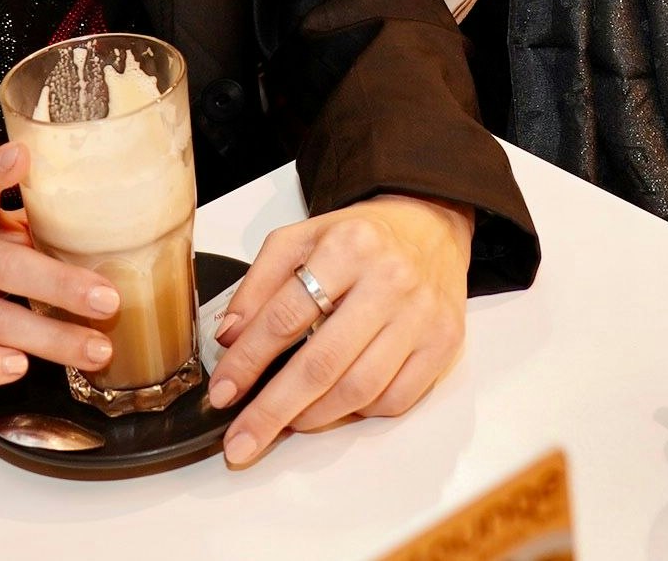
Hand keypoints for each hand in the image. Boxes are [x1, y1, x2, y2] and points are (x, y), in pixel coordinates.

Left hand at [208, 193, 472, 465]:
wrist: (431, 226)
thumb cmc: (361, 238)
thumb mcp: (301, 239)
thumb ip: (259, 284)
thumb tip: (229, 337)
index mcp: (348, 247)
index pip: (285, 316)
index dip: (248, 360)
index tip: (223, 391)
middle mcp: (389, 281)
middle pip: (322, 364)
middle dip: (273, 410)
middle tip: (242, 441)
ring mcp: (421, 316)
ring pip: (359, 390)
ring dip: (314, 416)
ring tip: (287, 420)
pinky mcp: (444, 344)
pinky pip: (396, 399)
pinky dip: (360, 412)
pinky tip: (338, 404)